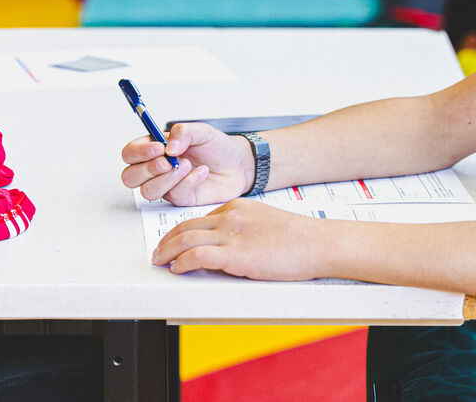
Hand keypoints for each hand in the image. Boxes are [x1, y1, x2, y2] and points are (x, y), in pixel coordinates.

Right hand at [120, 122, 251, 205]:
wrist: (238, 165)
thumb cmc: (217, 147)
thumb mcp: (202, 131)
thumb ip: (184, 132)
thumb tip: (169, 146)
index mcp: (155, 148)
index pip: (130, 153)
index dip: (139, 152)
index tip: (158, 148)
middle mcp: (157, 168)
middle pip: (130, 177)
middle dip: (147, 170)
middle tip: (167, 162)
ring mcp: (167, 185)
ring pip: (148, 191)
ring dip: (167, 179)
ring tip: (187, 165)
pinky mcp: (181, 198)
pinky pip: (174, 195)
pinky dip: (188, 182)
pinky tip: (201, 173)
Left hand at [153, 198, 327, 279]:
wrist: (317, 243)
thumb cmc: (298, 238)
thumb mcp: (264, 224)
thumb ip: (243, 230)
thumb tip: (229, 247)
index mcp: (237, 207)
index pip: (200, 219)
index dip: (181, 231)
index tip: (173, 241)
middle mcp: (230, 217)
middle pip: (186, 226)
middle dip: (167, 240)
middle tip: (157, 251)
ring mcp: (231, 234)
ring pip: (185, 238)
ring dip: (167, 251)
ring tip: (159, 261)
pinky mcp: (235, 254)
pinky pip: (197, 255)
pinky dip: (182, 262)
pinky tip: (177, 269)